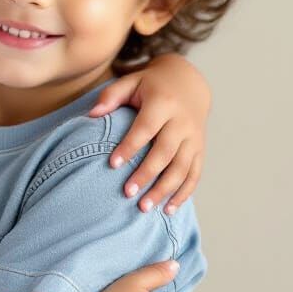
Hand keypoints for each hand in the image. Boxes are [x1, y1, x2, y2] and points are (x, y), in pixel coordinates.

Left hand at [89, 54, 209, 213]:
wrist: (189, 83)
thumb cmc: (151, 85)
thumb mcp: (131, 82)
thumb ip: (111, 96)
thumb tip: (92, 115)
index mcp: (163, 103)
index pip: (146, 128)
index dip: (130, 146)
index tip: (112, 165)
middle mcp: (182, 122)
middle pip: (165, 152)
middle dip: (147, 174)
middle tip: (128, 193)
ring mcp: (194, 138)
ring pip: (182, 168)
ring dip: (165, 190)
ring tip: (145, 208)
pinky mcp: (201, 150)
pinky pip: (195, 174)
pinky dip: (183, 193)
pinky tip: (168, 209)